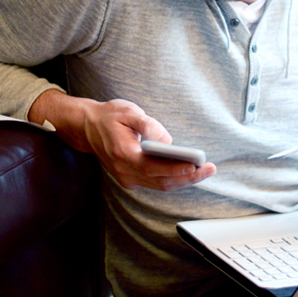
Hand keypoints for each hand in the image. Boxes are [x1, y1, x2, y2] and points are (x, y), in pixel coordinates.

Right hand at [29, 89, 215, 190]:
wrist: (88, 127)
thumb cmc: (110, 116)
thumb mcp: (129, 111)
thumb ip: (148, 125)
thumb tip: (167, 141)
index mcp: (123, 153)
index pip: (152, 167)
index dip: (175, 168)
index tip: (195, 165)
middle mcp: (124, 171)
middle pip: (161, 180)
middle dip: (188, 176)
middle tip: (209, 168)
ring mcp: (126, 178)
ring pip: (160, 185)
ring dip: (183, 180)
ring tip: (205, 170)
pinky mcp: (130, 179)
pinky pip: (155, 183)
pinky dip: (173, 179)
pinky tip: (189, 172)